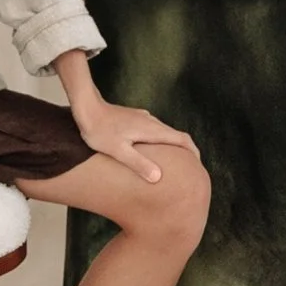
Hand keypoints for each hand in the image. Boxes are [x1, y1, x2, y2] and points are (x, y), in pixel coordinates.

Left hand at [74, 96, 198, 186]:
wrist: (87, 108)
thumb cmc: (99, 131)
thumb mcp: (118, 151)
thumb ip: (138, 163)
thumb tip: (158, 177)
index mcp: (152, 130)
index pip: (182, 139)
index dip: (193, 152)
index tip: (198, 165)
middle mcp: (151, 122)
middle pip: (176, 136)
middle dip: (185, 151)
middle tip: (187, 169)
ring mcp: (143, 118)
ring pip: (164, 133)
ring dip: (171, 147)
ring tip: (170, 164)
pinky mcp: (135, 118)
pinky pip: (154, 131)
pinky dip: (159, 142)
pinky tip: (149, 152)